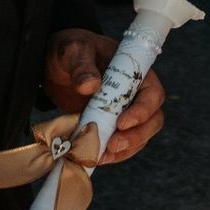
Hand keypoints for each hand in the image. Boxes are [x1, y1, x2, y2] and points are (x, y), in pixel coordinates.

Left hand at [44, 29, 165, 162]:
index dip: (143, 111)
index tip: (122, 123)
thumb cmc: (72, 51)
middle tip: (113, 145)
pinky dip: (111, 154)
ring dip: (125, 149)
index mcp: (136, 73)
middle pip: (152, 120)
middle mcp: (136, 94)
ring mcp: (124, 112)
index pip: (152, 94)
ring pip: (139, 135)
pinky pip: (121, 144)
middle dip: (136, 136)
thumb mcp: (75, 51)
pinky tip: (95, 158)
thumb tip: (90, 85)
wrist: (57, 64)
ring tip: (102, 156)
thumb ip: (82, 66)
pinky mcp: (110, 125)